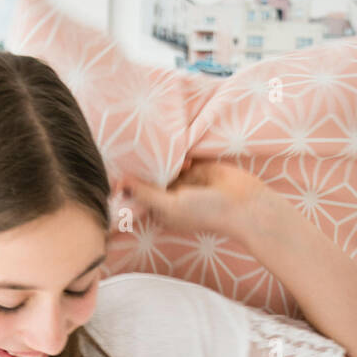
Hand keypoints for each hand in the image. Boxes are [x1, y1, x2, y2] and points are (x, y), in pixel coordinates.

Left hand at [117, 160, 264, 238]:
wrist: (242, 203)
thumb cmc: (205, 212)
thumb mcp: (169, 205)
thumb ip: (144, 193)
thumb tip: (118, 183)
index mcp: (160, 212)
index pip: (138, 196)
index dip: (127, 183)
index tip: (113, 167)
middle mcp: (169, 197)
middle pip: (149, 179)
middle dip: (142, 167)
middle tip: (127, 148)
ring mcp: (183, 182)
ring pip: (163, 166)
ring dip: (160, 157)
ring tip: (150, 144)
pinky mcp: (196, 168)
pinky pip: (180, 156)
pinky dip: (177, 151)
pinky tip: (176, 146)